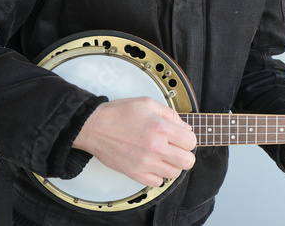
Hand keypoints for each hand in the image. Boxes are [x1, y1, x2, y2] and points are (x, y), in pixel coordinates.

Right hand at [73, 97, 196, 186]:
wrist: (93, 127)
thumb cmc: (117, 114)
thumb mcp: (147, 103)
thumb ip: (169, 114)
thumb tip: (184, 126)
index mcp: (160, 127)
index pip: (191, 141)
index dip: (188, 139)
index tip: (182, 137)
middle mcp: (155, 147)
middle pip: (188, 161)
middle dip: (185, 154)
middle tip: (176, 149)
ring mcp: (145, 162)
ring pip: (174, 173)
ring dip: (172, 165)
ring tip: (164, 156)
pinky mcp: (135, 173)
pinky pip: (158, 182)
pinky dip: (158, 175)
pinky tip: (153, 164)